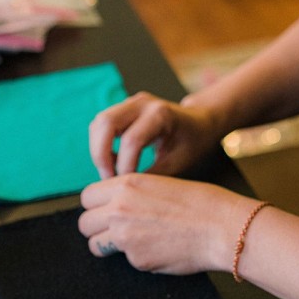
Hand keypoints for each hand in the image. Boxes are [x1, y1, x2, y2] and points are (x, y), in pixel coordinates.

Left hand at [78, 172, 246, 273]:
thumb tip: (112, 206)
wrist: (221, 226)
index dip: (96, 205)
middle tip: (115, 229)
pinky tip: (157, 248)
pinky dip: (136, 256)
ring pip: (94, 245)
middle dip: (97, 227)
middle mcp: (119, 209)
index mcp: (127, 185)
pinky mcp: (136, 259)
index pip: (87, 197)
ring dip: (107, 245)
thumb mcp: (160, 184)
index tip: (107, 210)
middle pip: (84, 222)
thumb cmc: (200, 202)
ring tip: (132, 241)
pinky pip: (123, 259)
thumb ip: (132, 194)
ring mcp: (125, 236)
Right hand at [89, 90, 222, 178]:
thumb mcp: (179, 162)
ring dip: (98, 150)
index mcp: (161, 114)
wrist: (199, 123)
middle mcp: (142, 103)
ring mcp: (130, 103)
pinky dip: (100, 144)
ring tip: (110, 173)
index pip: (131, 141)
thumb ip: (153, 177)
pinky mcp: (123, 109)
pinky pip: (101, 125)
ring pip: (99, 122)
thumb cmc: (193, 143)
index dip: (124, 167)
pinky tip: (114, 161)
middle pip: (105, 123)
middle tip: (108, 180)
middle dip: (101, 155)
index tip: (126, 187)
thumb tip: (128, 195)